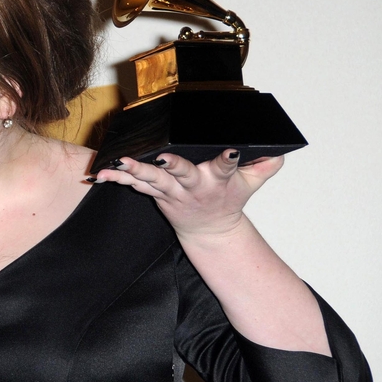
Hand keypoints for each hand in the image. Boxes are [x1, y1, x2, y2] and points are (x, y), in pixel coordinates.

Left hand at [91, 150, 283, 238]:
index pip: (225, 166)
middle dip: (172, 166)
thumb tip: (279, 150)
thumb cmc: (228, 200)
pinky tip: (101, 173)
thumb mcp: (252, 184)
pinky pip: (135, 186)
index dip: (229, 159)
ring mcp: (172, 192)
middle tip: (161, 158)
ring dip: (135, 171)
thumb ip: (265, 165)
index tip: (231, 151)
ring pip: (152, 180)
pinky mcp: (156, 195)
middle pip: (182, 173)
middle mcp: (193, 186)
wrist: (210, 231)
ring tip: (120, 162)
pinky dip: (118, 179)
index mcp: (218, 180)